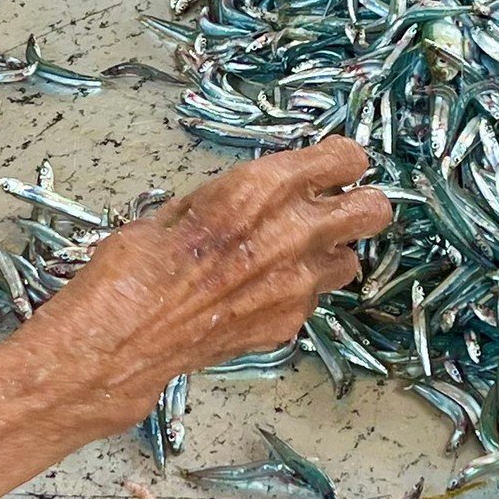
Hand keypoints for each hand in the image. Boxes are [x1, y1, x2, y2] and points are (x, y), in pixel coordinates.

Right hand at [16, 137, 391, 430]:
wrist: (123, 339)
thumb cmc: (137, 265)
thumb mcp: (182, 206)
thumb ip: (236, 196)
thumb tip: (257, 194)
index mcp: (265, 188)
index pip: (346, 159)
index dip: (338, 162)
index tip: (326, 167)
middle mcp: (295, 233)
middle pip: (374, 210)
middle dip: (358, 205)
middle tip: (331, 208)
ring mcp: (299, 284)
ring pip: (350, 260)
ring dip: (328, 253)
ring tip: (289, 256)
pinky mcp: (290, 323)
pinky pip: (313, 299)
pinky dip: (296, 292)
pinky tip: (256, 293)